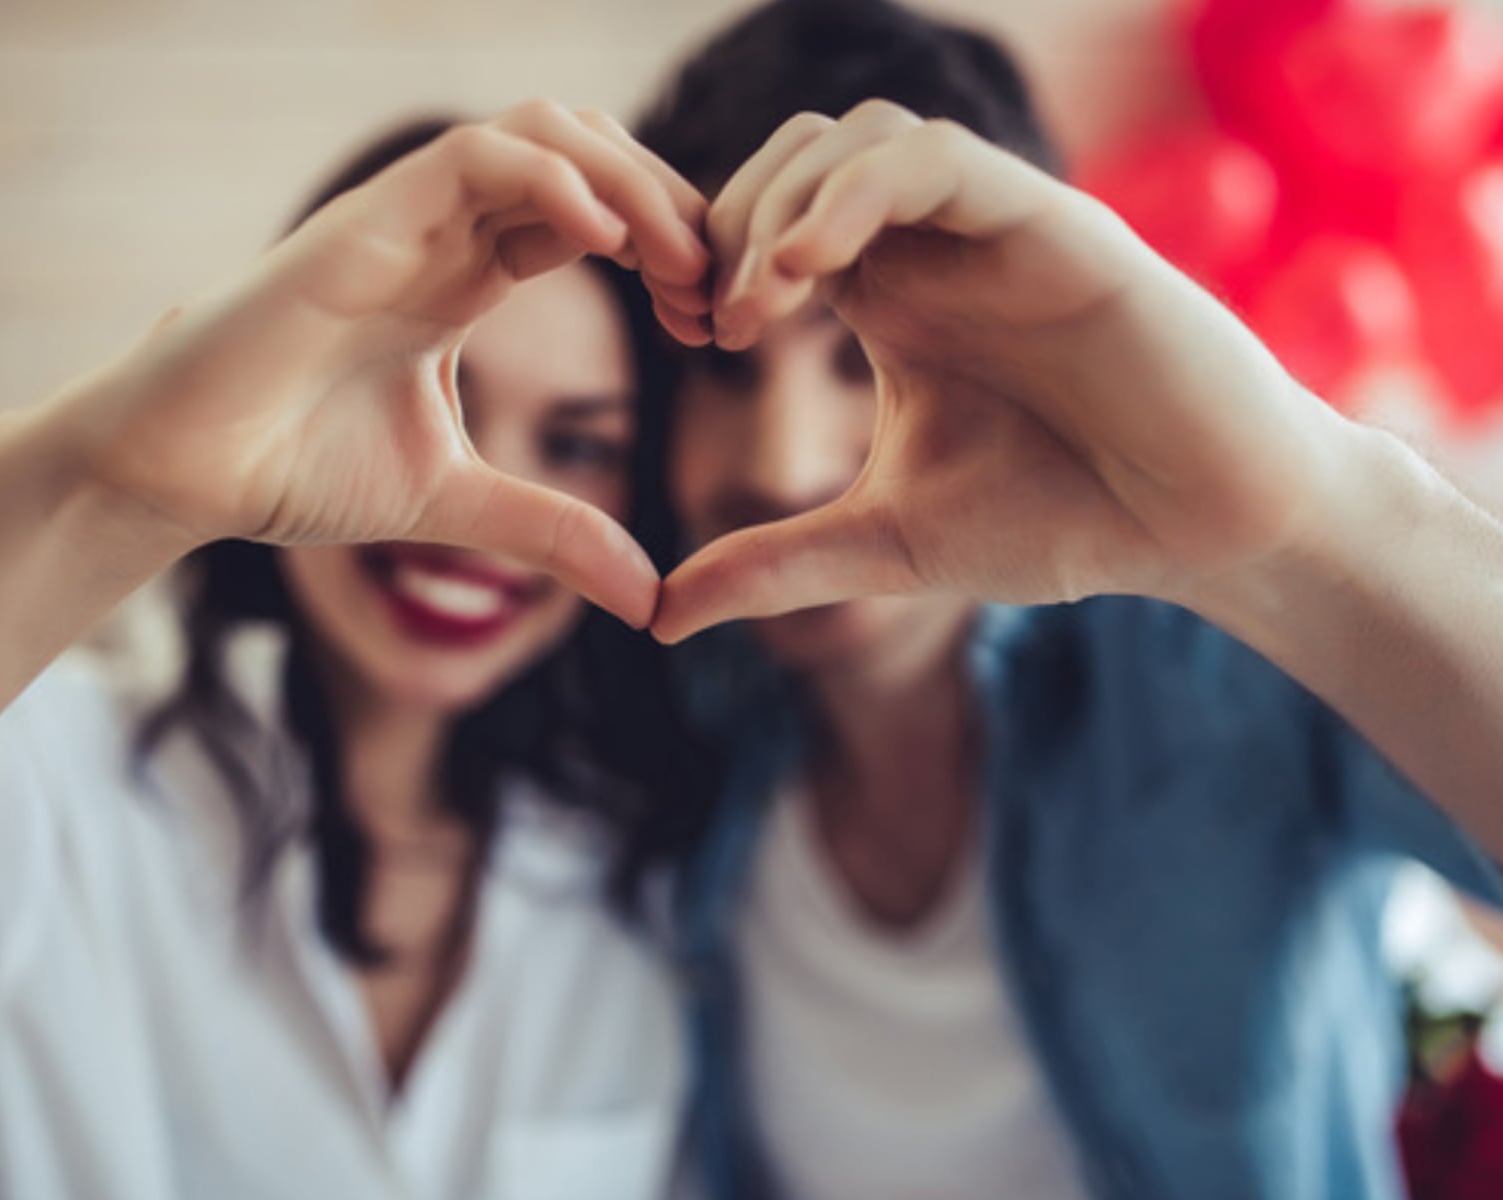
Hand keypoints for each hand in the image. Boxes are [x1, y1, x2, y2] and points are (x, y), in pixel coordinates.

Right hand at [61, 101, 710, 626]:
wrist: (181, 477)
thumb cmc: (295, 472)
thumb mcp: (458, 503)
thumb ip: (553, 533)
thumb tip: (649, 599)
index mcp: (465, 277)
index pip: (593, 218)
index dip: (666, 252)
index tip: (712, 323)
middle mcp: (443, 233)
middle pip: (586, 156)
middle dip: (668, 206)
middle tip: (716, 290)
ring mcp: (404, 218)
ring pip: (542, 132)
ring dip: (629, 183)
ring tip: (679, 264)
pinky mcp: (364, 222)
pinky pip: (475, 158)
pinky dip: (555, 182)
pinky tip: (609, 243)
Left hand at [653, 100, 1348, 641]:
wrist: (1200, 529)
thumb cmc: (1061, 522)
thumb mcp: (885, 545)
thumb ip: (774, 566)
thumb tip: (654, 619)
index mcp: (890, 300)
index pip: (769, 224)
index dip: (707, 256)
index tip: (680, 333)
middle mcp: (933, 248)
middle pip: (793, 160)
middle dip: (725, 220)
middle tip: (701, 319)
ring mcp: (991, 227)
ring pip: (856, 137)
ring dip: (780, 201)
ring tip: (749, 306)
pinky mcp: (1050, 223)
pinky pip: (934, 160)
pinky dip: (855, 194)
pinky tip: (807, 270)